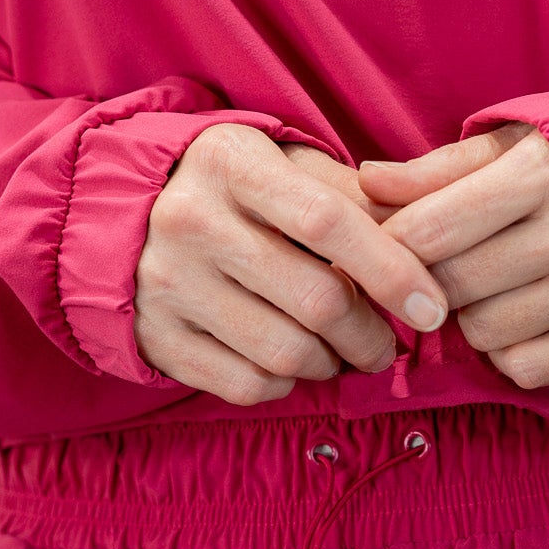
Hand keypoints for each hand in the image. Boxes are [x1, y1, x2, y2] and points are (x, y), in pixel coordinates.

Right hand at [133, 124, 449, 404]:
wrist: (116, 212)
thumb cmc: (231, 189)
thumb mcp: (283, 162)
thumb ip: (355, 194)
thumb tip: (427, 242)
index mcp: (232, 164)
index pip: (328, 220)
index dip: (392, 269)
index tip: (432, 306)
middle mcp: (191, 221)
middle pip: (317, 299)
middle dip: (371, 334)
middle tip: (386, 341)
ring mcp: (166, 284)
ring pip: (286, 352)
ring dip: (332, 363)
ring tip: (340, 350)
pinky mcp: (155, 337)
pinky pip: (245, 385)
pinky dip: (284, 384)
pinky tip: (288, 361)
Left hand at [357, 121, 548, 389]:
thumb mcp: (527, 139)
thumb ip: (443, 166)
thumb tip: (368, 181)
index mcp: (538, 177)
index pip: (428, 228)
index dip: (389, 241)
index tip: (385, 242)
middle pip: (447, 286)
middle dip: (426, 280)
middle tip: (438, 265)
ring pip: (480, 331)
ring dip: (468, 316)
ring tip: (488, 285)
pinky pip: (525, 368)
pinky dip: (508, 353)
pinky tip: (519, 319)